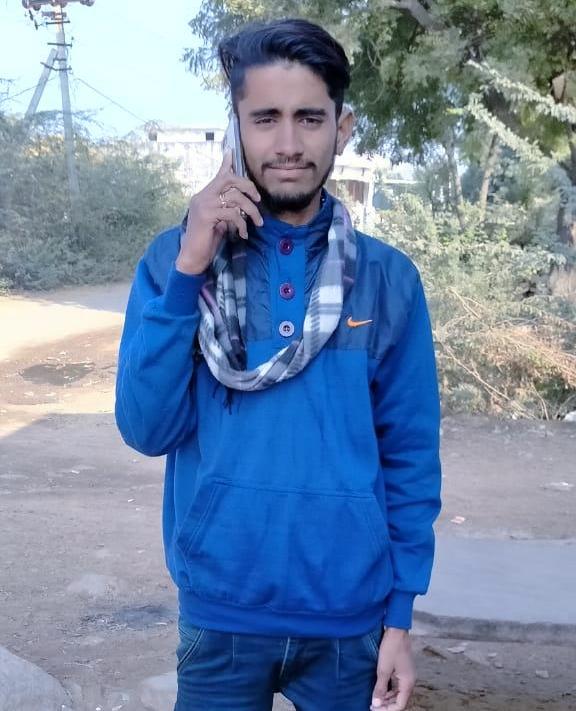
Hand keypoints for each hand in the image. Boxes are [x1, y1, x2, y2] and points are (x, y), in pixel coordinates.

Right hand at [175, 149, 262, 274]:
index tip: (231, 152)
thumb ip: (226, 210)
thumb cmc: (206, 242)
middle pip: (229, 180)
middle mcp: (202, 196)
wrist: (193, 258)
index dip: (227, 164)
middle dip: (248, 187)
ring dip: (251, 211)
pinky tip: (243, 234)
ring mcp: (204, 205)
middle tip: (258, 200)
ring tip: (257, 223)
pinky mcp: (207, 215)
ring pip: (236, 198)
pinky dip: (242, 224)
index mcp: (204, 196)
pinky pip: (233, 213)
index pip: (218, 175)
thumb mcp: (218, 222)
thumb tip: (241, 204)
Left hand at [370, 628, 415, 709]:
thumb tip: (376, 704)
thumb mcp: (383, 669)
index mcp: (408, 683)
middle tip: (373, 706)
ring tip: (375, 700)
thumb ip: (380, 688)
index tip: (375, 709)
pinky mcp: (404, 669)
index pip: (400, 705)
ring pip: (399, 693)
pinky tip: (381, 689)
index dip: (388, 710)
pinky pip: (398, 685)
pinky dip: (390, 690)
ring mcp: (408, 675)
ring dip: (388, 698)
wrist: (397, 629)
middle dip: (387, 705)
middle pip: (400, 700)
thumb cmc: (391, 648)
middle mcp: (410, 681)